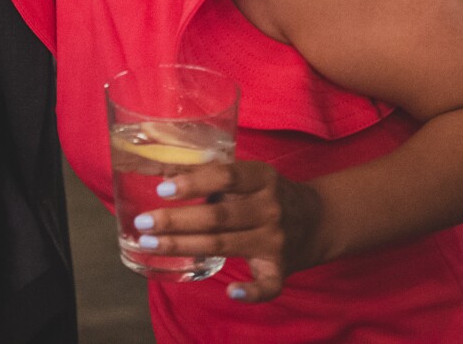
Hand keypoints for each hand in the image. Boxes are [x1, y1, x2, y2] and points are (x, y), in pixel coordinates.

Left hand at [129, 160, 322, 302]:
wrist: (319, 220)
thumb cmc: (268, 194)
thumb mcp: (249, 175)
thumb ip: (213, 174)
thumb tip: (162, 170)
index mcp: (262, 178)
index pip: (226, 176)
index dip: (194, 182)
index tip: (162, 188)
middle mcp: (270, 208)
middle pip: (218, 216)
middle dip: (176, 221)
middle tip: (143, 223)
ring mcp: (276, 240)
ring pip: (225, 245)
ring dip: (185, 246)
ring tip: (151, 244)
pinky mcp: (281, 269)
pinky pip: (267, 286)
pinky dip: (251, 292)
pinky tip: (230, 291)